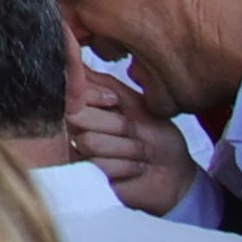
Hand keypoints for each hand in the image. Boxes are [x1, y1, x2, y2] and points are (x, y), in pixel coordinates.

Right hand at [65, 63, 202, 212]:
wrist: (173, 174)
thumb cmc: (156, 136)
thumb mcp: (134, 102)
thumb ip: (104, 83)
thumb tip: (74, 60)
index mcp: (81, 108)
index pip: (69, 92)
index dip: (92, 96)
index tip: (115, 102)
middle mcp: (73, 131)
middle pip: (77, 116)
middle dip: (117, 125)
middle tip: (136, 132)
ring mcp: (77, 157)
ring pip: (90, 142)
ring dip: (128, 148)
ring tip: (141, 152)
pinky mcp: (88, 181)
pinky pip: (100, 167)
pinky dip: (128, 166)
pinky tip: (136, 168)